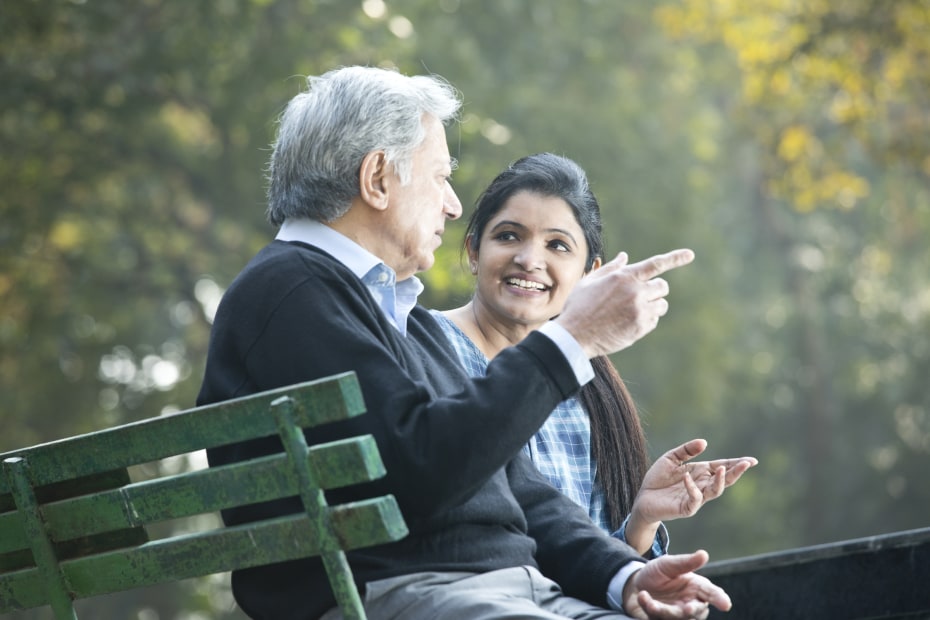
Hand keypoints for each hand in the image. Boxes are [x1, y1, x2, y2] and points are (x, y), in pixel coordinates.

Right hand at [556, 249, 694, 357]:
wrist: (575, 335)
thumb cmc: (578, 306)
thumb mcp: (590, 282)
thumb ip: (611, 268)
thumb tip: (625, 257)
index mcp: (624, 277)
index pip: (656, 264)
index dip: (675, 258)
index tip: (690, 255)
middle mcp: (635, 291)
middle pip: (662, 286)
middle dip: (654, 289)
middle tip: (640, 296)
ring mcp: (640, 310)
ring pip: (662, 304)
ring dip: (653, 305)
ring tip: (633, 310)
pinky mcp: (641, 327)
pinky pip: (655, 320)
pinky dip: (647, 320)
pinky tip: (628, 322)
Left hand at [622, 550, 730, 619]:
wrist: (634, 584)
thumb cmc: (656, 573)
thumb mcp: (668, 563)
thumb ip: (685, 562)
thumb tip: (704, 554)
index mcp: (696, 587)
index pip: (711, 593)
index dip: (719, 598)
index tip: (725, 604)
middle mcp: (689, 603)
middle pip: (697, 611)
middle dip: (692, 610)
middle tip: (687, 608)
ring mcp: (676, 614)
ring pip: (677, 618)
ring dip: (664, 611)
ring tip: (650, 601)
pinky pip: (658, 619)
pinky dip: (650, 608)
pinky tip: (643, 597)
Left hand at [629, 439, 757, 537]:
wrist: (643, 497)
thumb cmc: (658, 478)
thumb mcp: (671, 458)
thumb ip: (686, 450)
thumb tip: (704, 442)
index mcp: (701, 472)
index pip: (722, 467)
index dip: (737, 464)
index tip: (752, 461)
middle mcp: (702, 485)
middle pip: (724, 479)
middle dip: (736, 472)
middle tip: (746, 463)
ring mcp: (696, 497)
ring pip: (714, 491)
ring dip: (721, 481)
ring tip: (724, 469)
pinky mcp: (685, 507)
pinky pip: (694, 499)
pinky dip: (692, 488)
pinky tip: (688, 477)